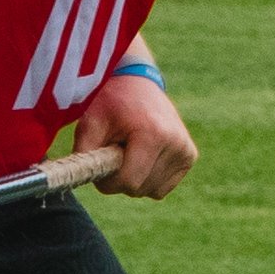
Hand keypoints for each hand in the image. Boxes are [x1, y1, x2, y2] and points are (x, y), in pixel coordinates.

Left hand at [73, 58, 198, 199]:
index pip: (129, 182)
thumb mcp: (90, 123)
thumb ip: (85, 155)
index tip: (101, 164)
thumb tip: (85, 180)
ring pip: (152, 191)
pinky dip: (149, 178)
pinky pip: (162, 186)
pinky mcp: (189, 155)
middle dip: (121, 178)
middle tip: (114, 151)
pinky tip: (144, 155)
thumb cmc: (110, 103)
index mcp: (153, 133)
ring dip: (135, 177)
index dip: (108, 180)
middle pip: (139, 189)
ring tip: (130, 150)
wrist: (135, 82)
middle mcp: (176, 143)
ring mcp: (186, 150)